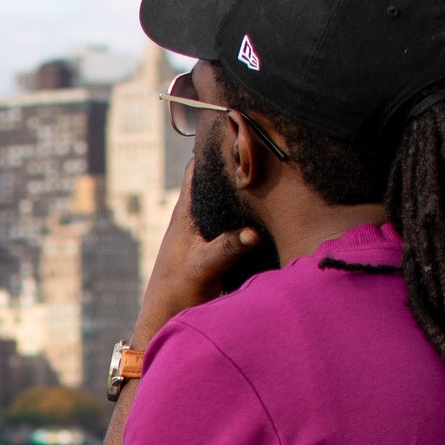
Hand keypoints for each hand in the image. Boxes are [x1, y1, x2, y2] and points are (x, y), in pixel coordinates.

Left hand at [134, 158, 261, 345]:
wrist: (167, 321)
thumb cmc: (177, 293)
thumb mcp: (203, 268)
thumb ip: (227, 248)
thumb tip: (253, 233)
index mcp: (186, 213)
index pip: (197, 166)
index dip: (214, 144)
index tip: (237, 122)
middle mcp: (196, 217)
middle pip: (217, 179)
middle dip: (237, 162)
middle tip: (268, 141)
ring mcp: (206, 232)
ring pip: (228, 200)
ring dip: (245, 187)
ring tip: (277, 168)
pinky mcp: (217, 248)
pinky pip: (236, 220)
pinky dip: (250, 212)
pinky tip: (272, 208)